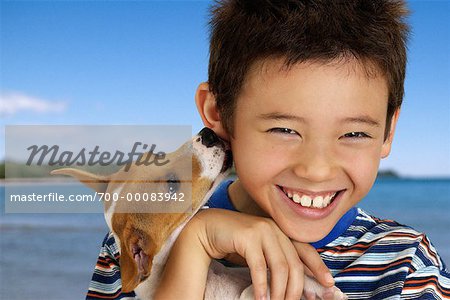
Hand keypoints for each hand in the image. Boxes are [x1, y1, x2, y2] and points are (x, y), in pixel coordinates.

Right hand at [194, 208, 334, 299]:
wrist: (210, 228)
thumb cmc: (236, 242)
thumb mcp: (261, 251)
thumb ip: (276, 260)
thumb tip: (293, 284)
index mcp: (281, 232)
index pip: (305, 250)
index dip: (318, 267)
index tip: (328, 283)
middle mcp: (275, 229)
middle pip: (294, 264)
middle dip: (295, 289)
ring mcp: (262, 230)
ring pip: (280, 267)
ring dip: (279, 291)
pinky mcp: (248, 236)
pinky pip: (259, 266)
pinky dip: (262, 285)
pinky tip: (261, 298)